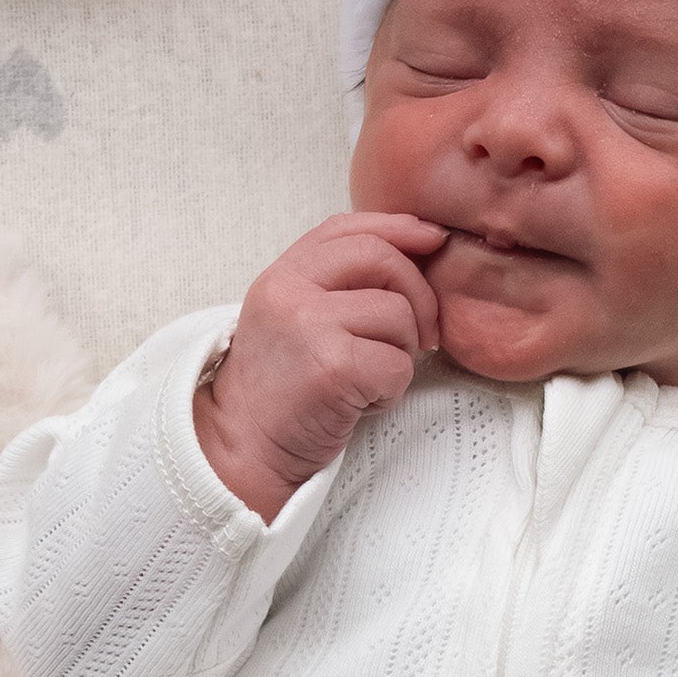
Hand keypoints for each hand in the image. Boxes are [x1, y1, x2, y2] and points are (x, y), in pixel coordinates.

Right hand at [194, 213, 446, 521]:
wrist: (243, 449)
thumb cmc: (282, 388)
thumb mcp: (294, 318)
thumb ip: (336, 282)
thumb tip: (418, 247)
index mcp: (282, 275)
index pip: (347, 227)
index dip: (398, 227)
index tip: (433, 240)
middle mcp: (290, 292)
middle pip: (383, 260)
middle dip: (419, 295)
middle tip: (422, 335)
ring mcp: (309, 326)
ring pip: (399, 316)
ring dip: (402, 353)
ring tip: (370, 378)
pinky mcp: (333, 368)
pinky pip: (398, 364)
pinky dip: (393, 389)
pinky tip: (364, 402)